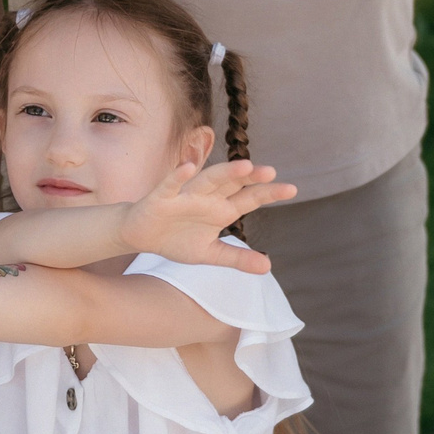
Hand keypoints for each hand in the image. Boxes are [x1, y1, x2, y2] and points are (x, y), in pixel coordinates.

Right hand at [113, 159, 296, 269]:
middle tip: (271, 172)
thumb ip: (238, 258)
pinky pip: (170, 184)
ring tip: (244, 166)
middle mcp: (207, 197)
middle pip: (232, 184)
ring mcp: (185, 195)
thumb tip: (268, 267)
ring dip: (224, 172)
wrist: (141, 235)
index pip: (249, 198)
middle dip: (250, 178)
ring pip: (207, 179)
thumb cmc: (177, 239)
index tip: (292, 189)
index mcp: (221, 209)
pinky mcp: (162, 197)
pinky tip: (187, 167)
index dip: (268, 193)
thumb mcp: (210, 254)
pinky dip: (177, 176)